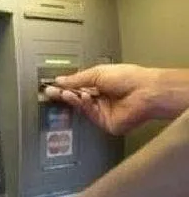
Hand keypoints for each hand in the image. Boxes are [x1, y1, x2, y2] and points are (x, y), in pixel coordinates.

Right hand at [44, 64, 159, 134]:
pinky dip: (83, 105)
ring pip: (81, 107)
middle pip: (77, 98)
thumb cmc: (129, 78)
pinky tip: (80, 97)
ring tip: (63, 93)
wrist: (145, 91)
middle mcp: (101, 99)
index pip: (78, 87)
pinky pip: (89, 115)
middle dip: (64, 94)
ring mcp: (102, 112)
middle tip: (50, 92)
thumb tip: (61, 80)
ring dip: (72, 99)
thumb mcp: (98, 73)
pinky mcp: (104, 123)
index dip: (65, 86)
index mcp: (100, 85)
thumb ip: (77, 78)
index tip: (52, 86)